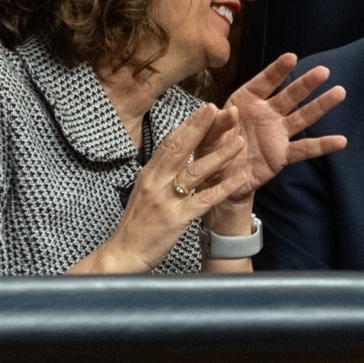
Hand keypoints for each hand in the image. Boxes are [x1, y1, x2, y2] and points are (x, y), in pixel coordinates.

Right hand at [68, 104, 246, 273]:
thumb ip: (159, 173)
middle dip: (201, 127)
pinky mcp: (177, 218)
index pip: (169, 142)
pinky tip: (238, 178)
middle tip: (220, 111)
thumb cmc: (136, 223)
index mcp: (149, 173)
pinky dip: (223, 187)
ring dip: (219, 154)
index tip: (205, 109)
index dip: (188, 125)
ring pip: (196, 170)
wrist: (123, 253)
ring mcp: (166, 199)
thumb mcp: (144, 191)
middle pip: (180, 148)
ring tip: (239, 141)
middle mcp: (156, 181)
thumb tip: (173, 154)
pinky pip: (204, 199)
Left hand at [222, 53, 346, 199]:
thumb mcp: (206, 134)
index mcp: (245, 101)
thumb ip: (217, 123)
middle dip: (305, 83)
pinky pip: (304, 149)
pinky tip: (341, 141)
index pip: (263, 82)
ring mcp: (276, 133)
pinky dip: (322, 145)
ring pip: (302, 117)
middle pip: (289, 95)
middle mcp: (265, 113)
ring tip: (340, 92)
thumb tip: (229, 111)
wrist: (217, 180)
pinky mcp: (282, 154)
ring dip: (320, 105)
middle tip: (323, 71)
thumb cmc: (210, 150)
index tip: (291, 58)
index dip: (277, 70)